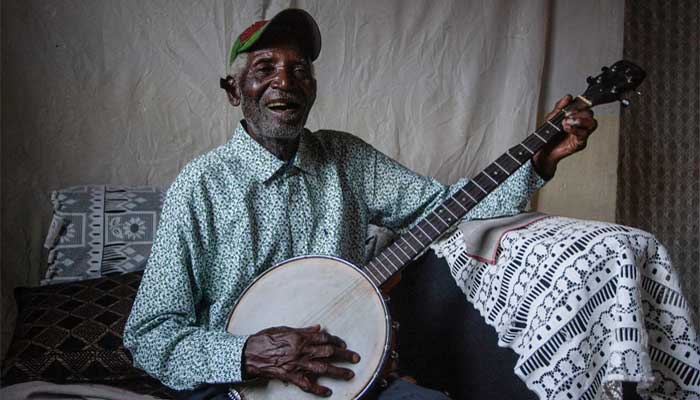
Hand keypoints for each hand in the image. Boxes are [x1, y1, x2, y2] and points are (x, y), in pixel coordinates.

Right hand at [243, 325, 360, 396]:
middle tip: (356, 358)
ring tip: (349, 375)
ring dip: (338, 371)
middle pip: (328, 352)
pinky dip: (318, 389)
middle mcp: (302, 350)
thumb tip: (318, 327)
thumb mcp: (285, 329)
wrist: (249, 352)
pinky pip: (307, 384)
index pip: (324, 338)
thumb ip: (304, 330)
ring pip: (322, 368)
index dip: (336, 341)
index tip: (343, 344)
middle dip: (344, 355)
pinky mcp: (290, 375)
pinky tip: (327, 392)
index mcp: (301, 337)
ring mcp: (297, 363)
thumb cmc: (265, 338)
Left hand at [532, 95, 597, 178]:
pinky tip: (567, 128)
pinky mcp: (580, 143)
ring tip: (567, 122)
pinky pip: (584, 135)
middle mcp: (581, 125)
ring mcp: (582, 134)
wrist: (544, 149)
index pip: (585, 106)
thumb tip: (568, 97)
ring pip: (592, 124)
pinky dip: (576, 130)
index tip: (571, 106)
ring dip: (580, 121)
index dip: (581, 104)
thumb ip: (560, 106)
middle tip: (567, 116)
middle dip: (579, 113)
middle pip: (590, 114)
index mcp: (575, 117)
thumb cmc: (549, 134)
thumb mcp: (552, 117)